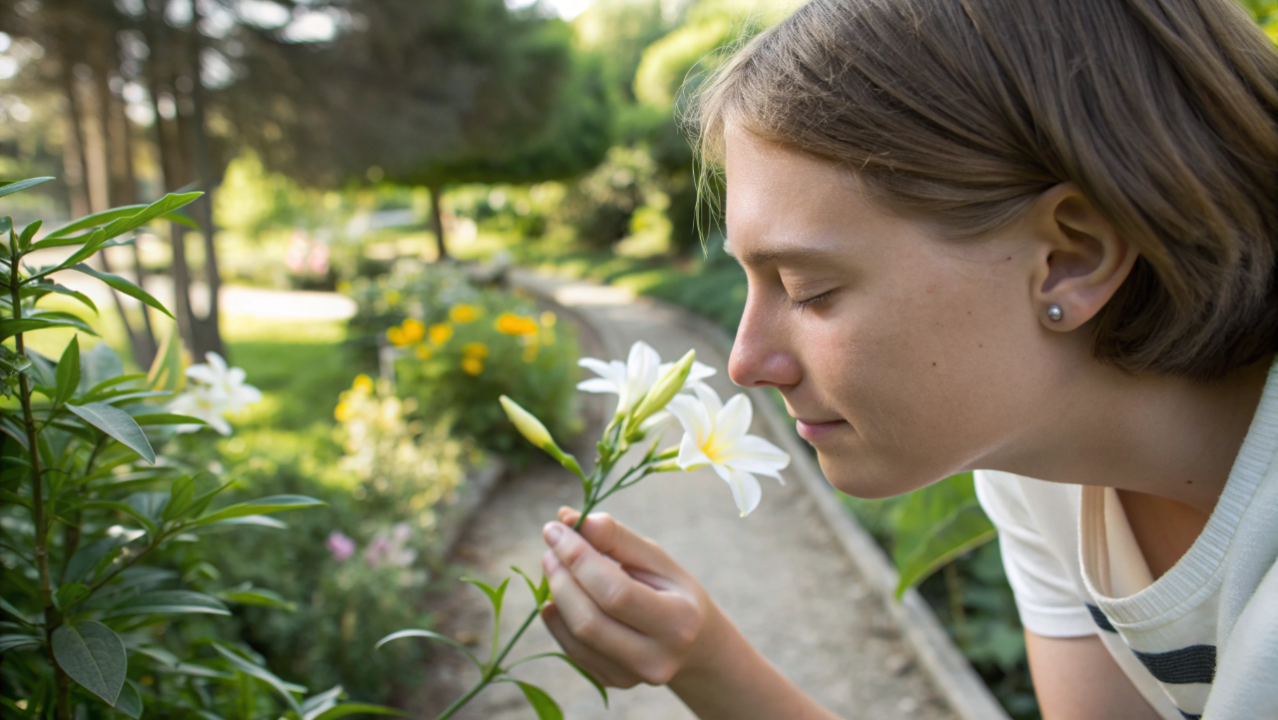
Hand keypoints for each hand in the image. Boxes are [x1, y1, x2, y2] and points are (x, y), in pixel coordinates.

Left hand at [540, 507, 722, 688]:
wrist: (692, 643)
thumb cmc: (672, 589)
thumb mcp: (656, 558)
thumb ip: (616, 537)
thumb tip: (568, 519)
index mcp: (678, 621)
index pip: (615, 592)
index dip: (578, 559)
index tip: (555, 529)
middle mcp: (656, 658)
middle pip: (590, 620)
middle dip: (562, 577)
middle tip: (550, 547)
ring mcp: (633, 677)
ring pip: (576, 637)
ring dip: (556, 596)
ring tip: (554, 565)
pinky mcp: (613, 682)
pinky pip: (572, 651)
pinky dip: (558, 619)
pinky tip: (558, 597)